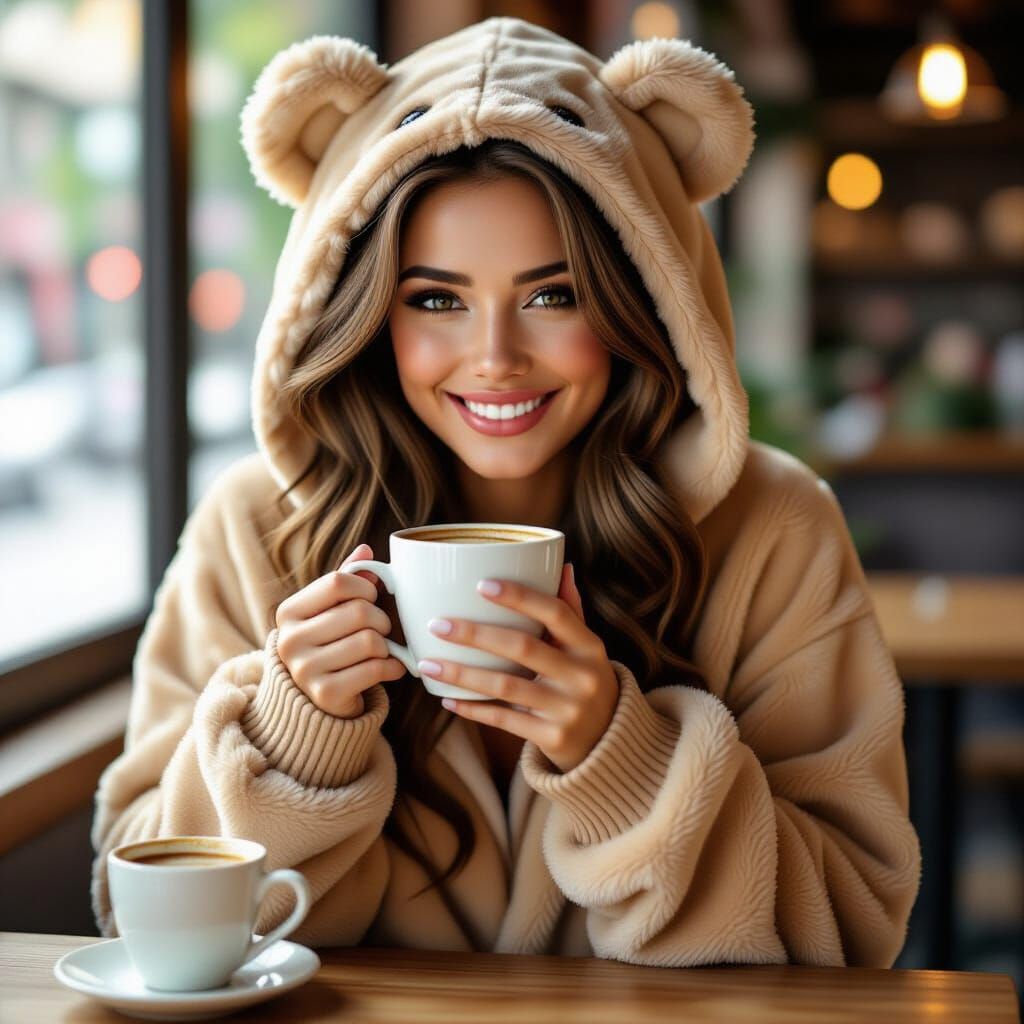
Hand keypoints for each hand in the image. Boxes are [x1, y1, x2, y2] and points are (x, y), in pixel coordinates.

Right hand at [274, 544, 405, 718]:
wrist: (318, 700)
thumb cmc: (330, 644)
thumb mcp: (331, 609)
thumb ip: (346, 579)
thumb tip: (366, 549)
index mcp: (288, 612)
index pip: (337, 582)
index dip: (365, 587)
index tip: (370, 598)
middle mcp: (290, 640)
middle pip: (360, 612)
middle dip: (382, 619)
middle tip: (381, 628)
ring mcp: (304, 669)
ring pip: (371, 641)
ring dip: (387, 645)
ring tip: (381, 649)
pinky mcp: (325, 694)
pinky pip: (376, 669)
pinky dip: (393, 666)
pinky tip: (389, 667)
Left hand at [418, 563, 619, 772]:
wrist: (607, 742)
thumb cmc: (586, 681)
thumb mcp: (587, 648)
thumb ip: (571, 610)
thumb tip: (563, 565)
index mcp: (589, 646)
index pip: (555, 612)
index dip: (519, 597)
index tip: (481, 585)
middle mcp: (582, 676)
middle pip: (522, 647)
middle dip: (475, 634)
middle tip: (437, 625)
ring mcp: (567, 709)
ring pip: (506, 687)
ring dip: (463, 675)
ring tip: (428, 664)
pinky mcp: (552, 737)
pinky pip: (504, 720)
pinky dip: (474, 710)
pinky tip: (448, 700)